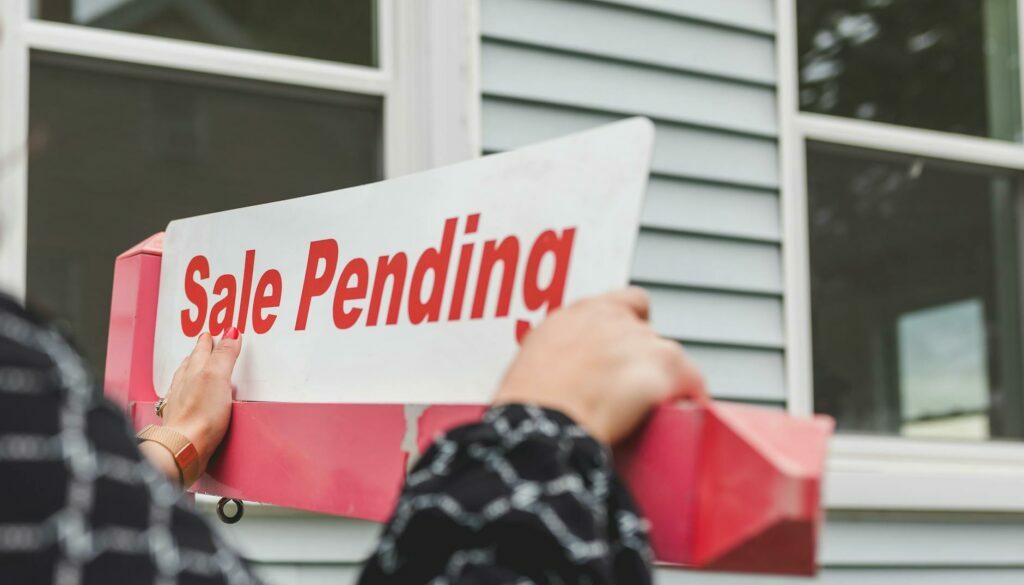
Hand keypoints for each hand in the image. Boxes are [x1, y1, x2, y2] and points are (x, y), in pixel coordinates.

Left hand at [161, 329, 241, 472]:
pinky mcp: (181, 423)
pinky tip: (187, 399)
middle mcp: (183, 386)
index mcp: (193, 372)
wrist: (185, 447)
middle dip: (198, 353)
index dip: (208, 342)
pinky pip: (180, 400)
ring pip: (183, 381)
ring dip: (189, 371)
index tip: (211, 334)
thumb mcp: (218, 377)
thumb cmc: (200, 415)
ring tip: (193, 366)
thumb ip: (224, 355)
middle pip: (191, 364)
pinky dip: (185, 394)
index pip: (202, 352)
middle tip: (203, 344)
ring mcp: (180, 404)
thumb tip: (230, 333)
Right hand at [494, 287, 705, 444]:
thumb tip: (571, 374)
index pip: (627, 303)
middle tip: (629, 393)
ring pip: (669, 356)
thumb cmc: (528, 406)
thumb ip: (562, 353)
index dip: (633, 326)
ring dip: (663, 379)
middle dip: (642, 362)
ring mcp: (639, 339)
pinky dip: (690, 395)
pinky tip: (682, 412)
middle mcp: (611, 318)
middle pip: (648, 334)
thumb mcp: (535, 363)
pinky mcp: (664, 364)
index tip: (627, 350)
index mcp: (578, 314)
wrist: (542, 423)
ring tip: (648, 410)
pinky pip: (692, 379)